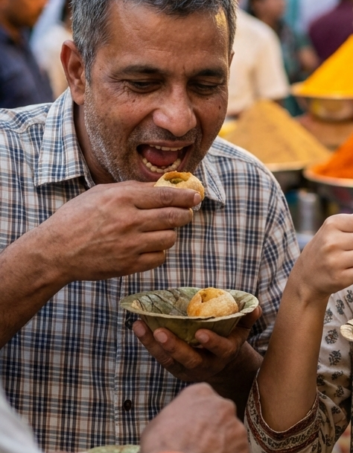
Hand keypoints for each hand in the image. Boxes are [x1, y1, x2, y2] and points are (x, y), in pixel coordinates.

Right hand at [41, 182, 200, 283]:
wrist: (57, 250)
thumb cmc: (76, 217)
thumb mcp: (100, 193)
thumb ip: (131, 190)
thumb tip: (160, 188)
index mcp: (122, 198)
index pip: (165, 195)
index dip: (185, 196)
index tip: (195, 196)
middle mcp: (129, 221)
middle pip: (173, 217)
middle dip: (185, 214)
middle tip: (187, 213)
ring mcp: (130, 245)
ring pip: (169, 238)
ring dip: (170, 233)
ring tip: (162, 230)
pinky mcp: (129, 265)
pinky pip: (159, 258)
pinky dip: (159, 251)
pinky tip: (150, 246)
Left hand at [132, 308, 260, 382]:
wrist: (222, 366)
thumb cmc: (230, 339)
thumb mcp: (241, 330)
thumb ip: (247, 318)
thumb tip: (254, 307)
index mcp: (225, 352)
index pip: (220, 349)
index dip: (212, 343)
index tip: (201, 333)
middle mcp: (206, 364)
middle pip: (190, 360)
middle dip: (175, 347)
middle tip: (161, 332)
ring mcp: (188, 369)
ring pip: (170, 360)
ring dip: (154, 344)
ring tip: (140, 326)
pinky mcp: (174, 368)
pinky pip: (159, 357)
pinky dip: (147, 342)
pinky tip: (137, 326)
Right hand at [141, 382, 249, 452]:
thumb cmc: (161, 446)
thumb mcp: (160, 421)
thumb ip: (177, 416)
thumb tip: (180, 424)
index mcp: (202, 392)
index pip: (203, 398)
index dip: (197, 415)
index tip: (191, 428)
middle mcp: (224, 406)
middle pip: (221, 416)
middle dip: (214, 428)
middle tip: (200, 446)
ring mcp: (237, 429)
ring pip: (231, 437)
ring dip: (222, 447)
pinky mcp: (245, 452)